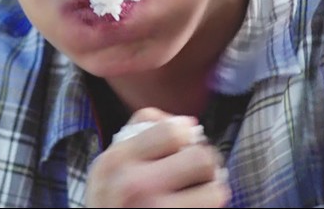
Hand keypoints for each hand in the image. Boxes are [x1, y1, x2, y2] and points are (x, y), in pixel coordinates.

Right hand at [85, 107, 230, 207]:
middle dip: (204, 162)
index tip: (184, 143)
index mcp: (117, 159)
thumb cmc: (110, 200)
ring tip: (199, 192)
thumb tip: (186, 122)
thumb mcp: (108, 164)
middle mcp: (135, 185)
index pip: (171, 130)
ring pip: (214, 191)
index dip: (186, 134)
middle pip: (200, 158)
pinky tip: (193, 206)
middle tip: (197, 170)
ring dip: (211, 190)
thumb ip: (137, 131)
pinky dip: (207, 207)